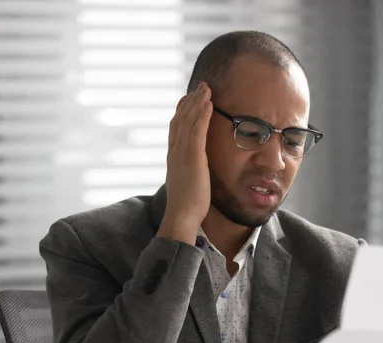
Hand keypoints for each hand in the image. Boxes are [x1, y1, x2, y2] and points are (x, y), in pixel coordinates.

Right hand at [157, 82, 212, 243]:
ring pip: (188, 121)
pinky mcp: (193, 157)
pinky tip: (209, 103)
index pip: (176, 129)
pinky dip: (202, 115)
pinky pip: (198, 130)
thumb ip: (190, 174)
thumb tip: (196, 173)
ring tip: (206, 88)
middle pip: (181, 119)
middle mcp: (175, 152)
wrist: (181, 216)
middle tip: (199, 87)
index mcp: (174, 158)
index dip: (181, 112)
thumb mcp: (188, 185)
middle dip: (190, 102)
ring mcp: (182, 153)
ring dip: (197, 102)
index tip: (187, 99)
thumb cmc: (187, 207)